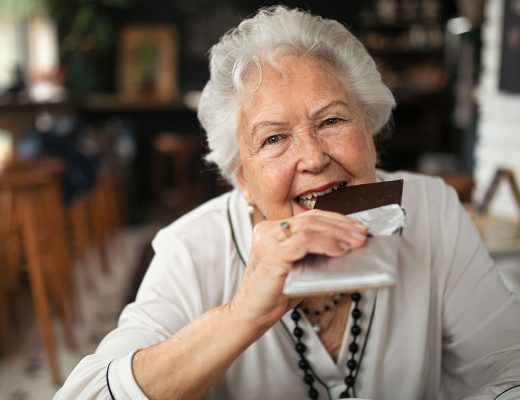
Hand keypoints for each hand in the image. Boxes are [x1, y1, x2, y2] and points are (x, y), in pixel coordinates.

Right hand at [229, 209, 367, 332]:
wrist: (251, 315)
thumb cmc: (275, 294)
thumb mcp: (297, 267)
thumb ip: (313, 253)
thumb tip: (346, 245)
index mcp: (272, 230)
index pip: (309, 217)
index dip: (336, 220)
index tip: (356, 228)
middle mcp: (268, 230)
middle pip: (311, 218)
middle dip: (341, 225)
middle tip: (362, 234)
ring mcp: (268, 240)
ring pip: (310, 226)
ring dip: (338, 234)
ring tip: (355, 242)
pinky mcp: (272, 254)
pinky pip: (305, 241)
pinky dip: (326, 243)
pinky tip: (340, 250)